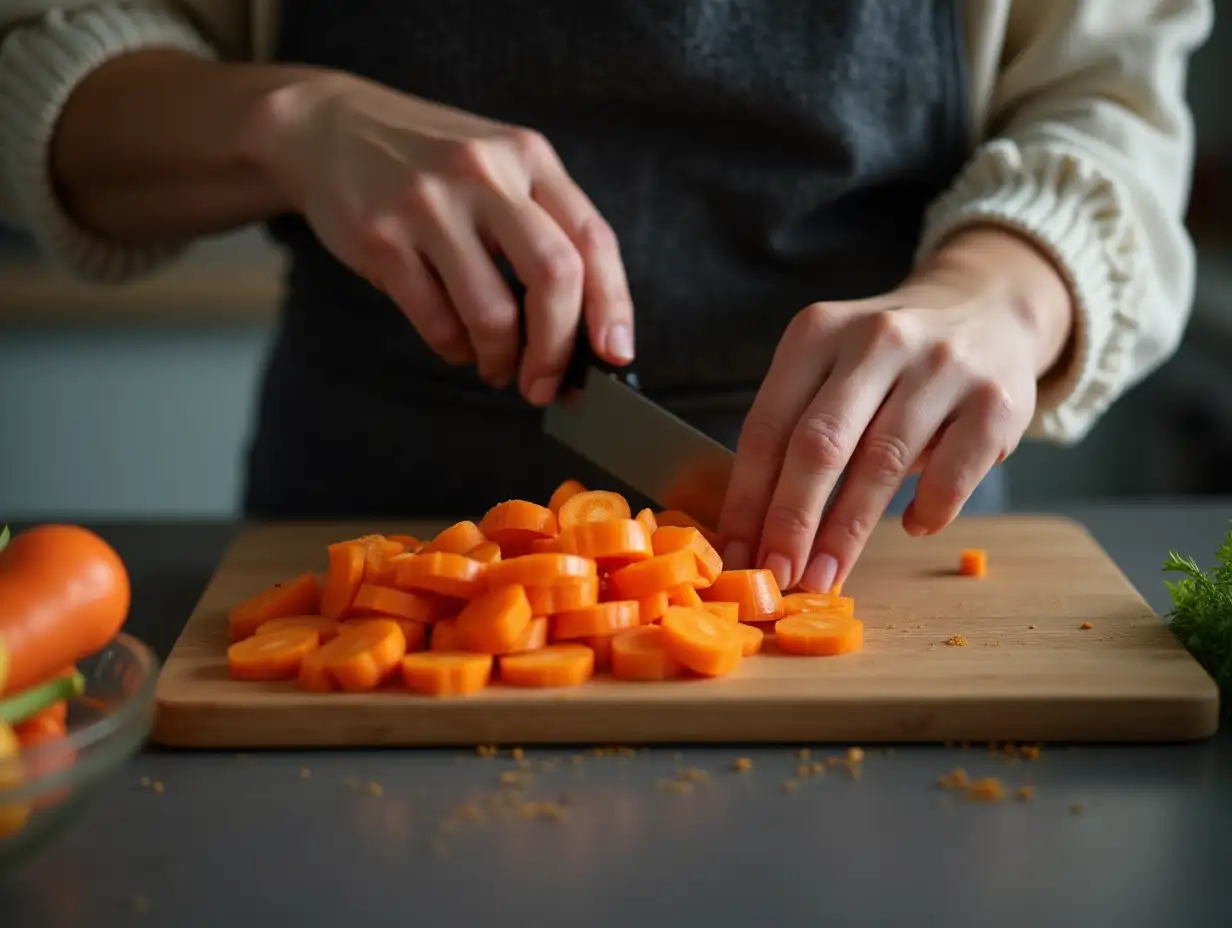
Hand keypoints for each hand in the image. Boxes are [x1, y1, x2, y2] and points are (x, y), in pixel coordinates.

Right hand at [252, 72, 633, 402]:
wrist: (327, 129)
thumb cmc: (431, 166)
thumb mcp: (498, 168)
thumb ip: (543, 229)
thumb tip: (586, 331)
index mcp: (528, 157)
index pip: (593, 239)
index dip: (613, 305)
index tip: (616, 354)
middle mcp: (485, 174)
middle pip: (554, 277)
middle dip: (559, 349)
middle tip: (549, 383)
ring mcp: (429, 204)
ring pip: (493, 313)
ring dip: (503, 360)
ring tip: (498, 368)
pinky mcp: (381, 238)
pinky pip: (438, 322)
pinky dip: (457, 350)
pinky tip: (459, 344)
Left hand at [716, 227, 1073, 592]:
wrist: (986, 308)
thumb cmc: (887, 362)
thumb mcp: (830, 368)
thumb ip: (794, 429)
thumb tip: (754, 532)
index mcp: (817, 333)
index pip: (767, 426)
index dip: (746, 499)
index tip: (735, 555)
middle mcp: (877, 340)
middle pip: (819, 445)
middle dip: (790, 521)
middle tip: (776, 577)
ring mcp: (940, 366)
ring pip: (882, 463)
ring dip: (846, 533)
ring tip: (825, 577)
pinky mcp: (995, 400)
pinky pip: (952, 473)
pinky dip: (928, 511)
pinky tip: (913, 527)